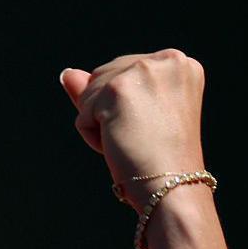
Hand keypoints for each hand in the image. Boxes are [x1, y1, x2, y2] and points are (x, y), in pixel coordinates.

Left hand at [58, 48, 206, 210]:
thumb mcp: (133, 115)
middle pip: (104, 76)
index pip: (124, 72)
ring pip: (90, 92)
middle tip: (142, 138)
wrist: (173, 188)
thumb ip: (101, 87)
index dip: (127, 107)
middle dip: (111, 110)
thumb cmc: (159, 159)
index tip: (153, 129)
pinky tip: (120, 146)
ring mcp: (143, 71)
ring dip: (101, 123)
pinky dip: (92, 135)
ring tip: (133, 141)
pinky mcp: (119, 88)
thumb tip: (67, 73)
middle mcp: (167, 60)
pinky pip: (83, 111)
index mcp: (180, 64)